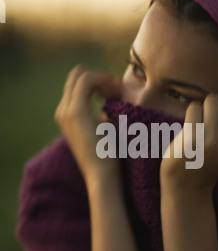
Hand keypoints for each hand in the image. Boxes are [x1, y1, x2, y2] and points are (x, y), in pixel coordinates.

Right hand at [55, 64, 121, 183]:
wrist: (103, 176)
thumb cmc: (109, 156)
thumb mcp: (106, 127)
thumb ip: (105, 110)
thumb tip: (113, 95)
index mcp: (68, 114)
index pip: (80, 82)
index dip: (100, 80)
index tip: (118, 91)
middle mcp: (63, 110)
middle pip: (78, 74)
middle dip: (101, 76)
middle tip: (120, 88)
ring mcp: (66, 110)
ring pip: (82, 74)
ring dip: (104, 78)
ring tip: (120, 92)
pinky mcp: (75, 111)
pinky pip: (87, 80)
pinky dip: (103, 80)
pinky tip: (117, 92)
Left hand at [160, 89, 217, 191]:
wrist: (188, 184)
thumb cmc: (217, 161)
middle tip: (216, 118)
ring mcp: (212, 140)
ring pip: (212, 99)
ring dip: (206, 107)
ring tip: (204, 123)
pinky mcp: (192, 138)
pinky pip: (195, 106)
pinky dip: (192, 113)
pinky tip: (192, 126)